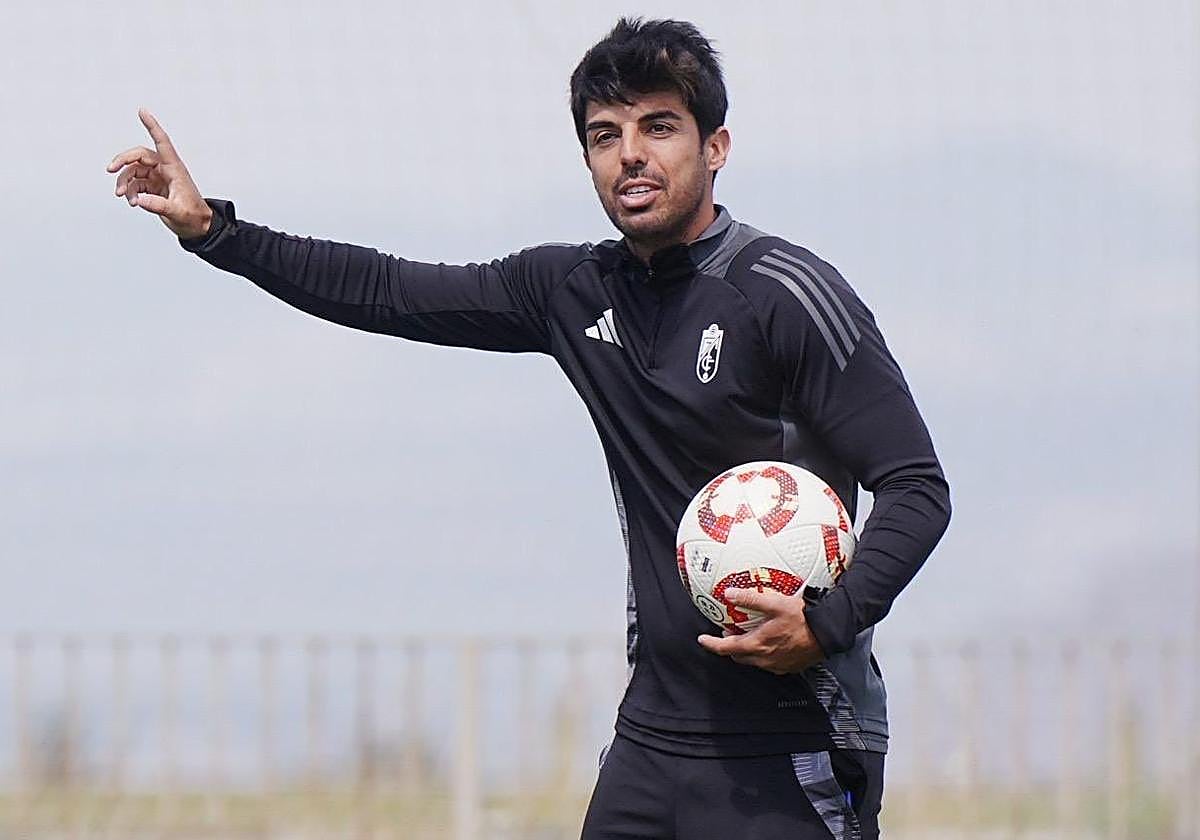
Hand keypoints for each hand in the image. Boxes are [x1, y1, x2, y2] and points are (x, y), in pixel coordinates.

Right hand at [106, 108, 212, 238]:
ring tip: (122, 196)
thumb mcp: (178, 212)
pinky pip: (135, 184)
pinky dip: (130, 191)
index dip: (152, 126)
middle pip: (139, 156)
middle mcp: (165, 170)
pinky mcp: (153, 188)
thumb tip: (139, 200)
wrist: (197, 227)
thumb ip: (158, 205)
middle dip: (123, 161)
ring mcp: (158, 178)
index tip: (142, 111)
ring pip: (134, 171)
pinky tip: (133, 202)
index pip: (162, 142)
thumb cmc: (194, 216)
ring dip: (124, 182)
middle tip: (110, 169)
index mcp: (175, 169)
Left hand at [697, 587, 825, 674]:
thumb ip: (751, 599)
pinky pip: (769, 662)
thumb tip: (730, 593)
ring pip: (753, 661)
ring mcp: (777, 665)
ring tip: (748, 635)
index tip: (702, 639)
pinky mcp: (789, 667)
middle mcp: (765, 659)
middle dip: (729, 647)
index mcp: (758, 645)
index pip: (726, 648)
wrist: (828, 633)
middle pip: (738, 656)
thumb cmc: (804, 619)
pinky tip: (769, 641)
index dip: (711, 644)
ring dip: (746, 650)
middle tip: (727, 634)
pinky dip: (762, 653)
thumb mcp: (775, 603)